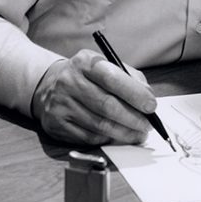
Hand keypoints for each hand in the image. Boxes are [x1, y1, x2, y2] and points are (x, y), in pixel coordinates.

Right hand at [30, 49, 155, 145]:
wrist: (49, 85)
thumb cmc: (87, 77)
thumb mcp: (105, 66)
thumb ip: (129, 78)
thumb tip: (148, 98)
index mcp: (84, 62)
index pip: (112, 78)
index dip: (135, 94)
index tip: (151, 106)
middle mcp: (69, 81)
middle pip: (106, 105)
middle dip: (133, 118)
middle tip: (148, 126)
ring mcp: (60, 104)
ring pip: (99, 125)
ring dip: (124, 133)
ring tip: (138, 134)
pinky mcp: (57, 124)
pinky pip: (88, 137)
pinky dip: (107, 139)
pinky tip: (117, 136)